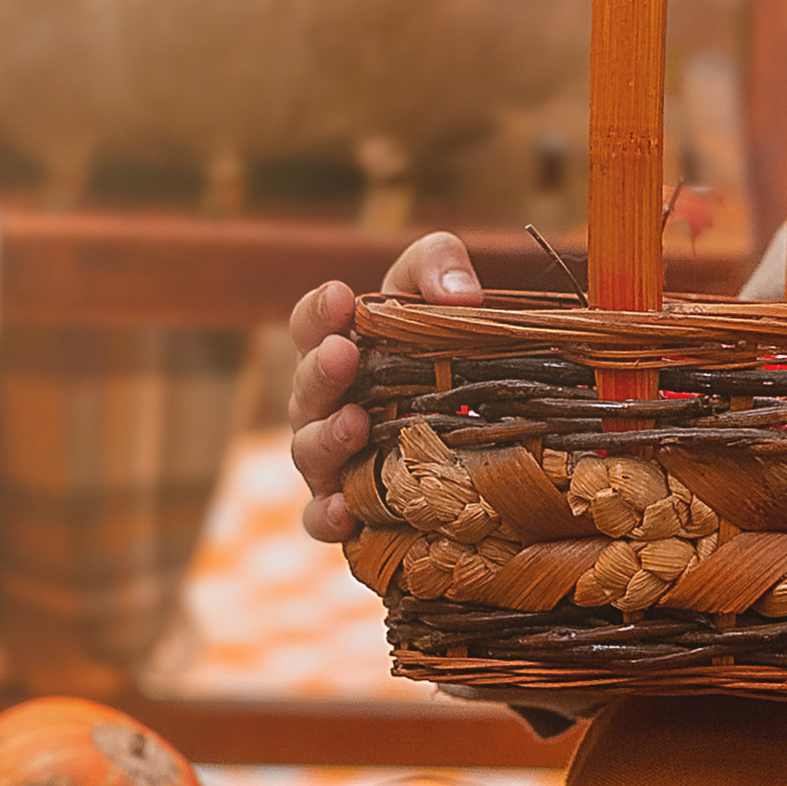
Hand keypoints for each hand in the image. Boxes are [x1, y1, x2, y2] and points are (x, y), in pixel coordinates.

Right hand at [288, 230, 480, 540]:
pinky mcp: (349, 507)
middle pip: (305, 389)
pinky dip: (325, 517)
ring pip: (308, 452)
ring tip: (354, 424)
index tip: (340, 297)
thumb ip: (440, 267)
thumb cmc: (442, 345)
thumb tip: (460, 295)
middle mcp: (324, 404)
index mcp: (336, 347)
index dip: (318, 312)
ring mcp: (332, 457)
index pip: (310, 325)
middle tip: (343, 355)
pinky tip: (344, 513)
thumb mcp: (442, 290)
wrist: (480, 426)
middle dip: (320, 372)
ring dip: (326, 439)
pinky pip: (320, 518)